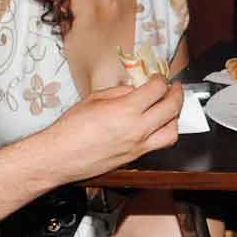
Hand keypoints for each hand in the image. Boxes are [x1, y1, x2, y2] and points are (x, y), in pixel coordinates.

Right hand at [43, 76, 182, 182]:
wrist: (59, 156)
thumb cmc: (70, 129)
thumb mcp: (94, 98)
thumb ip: (120, 92)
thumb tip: (135, 89)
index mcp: (126, 110)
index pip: (157, 89)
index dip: (161, 79)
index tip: (159, 78)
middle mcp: (137, 129)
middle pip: (172, 108)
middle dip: (177, 94)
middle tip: (174, 88)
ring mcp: (138, 146)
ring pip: (172, 132)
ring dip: (175, 118)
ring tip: (169, 109)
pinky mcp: (135, 158)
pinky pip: (159, 145)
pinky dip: (163, 133)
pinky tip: (156, 126)